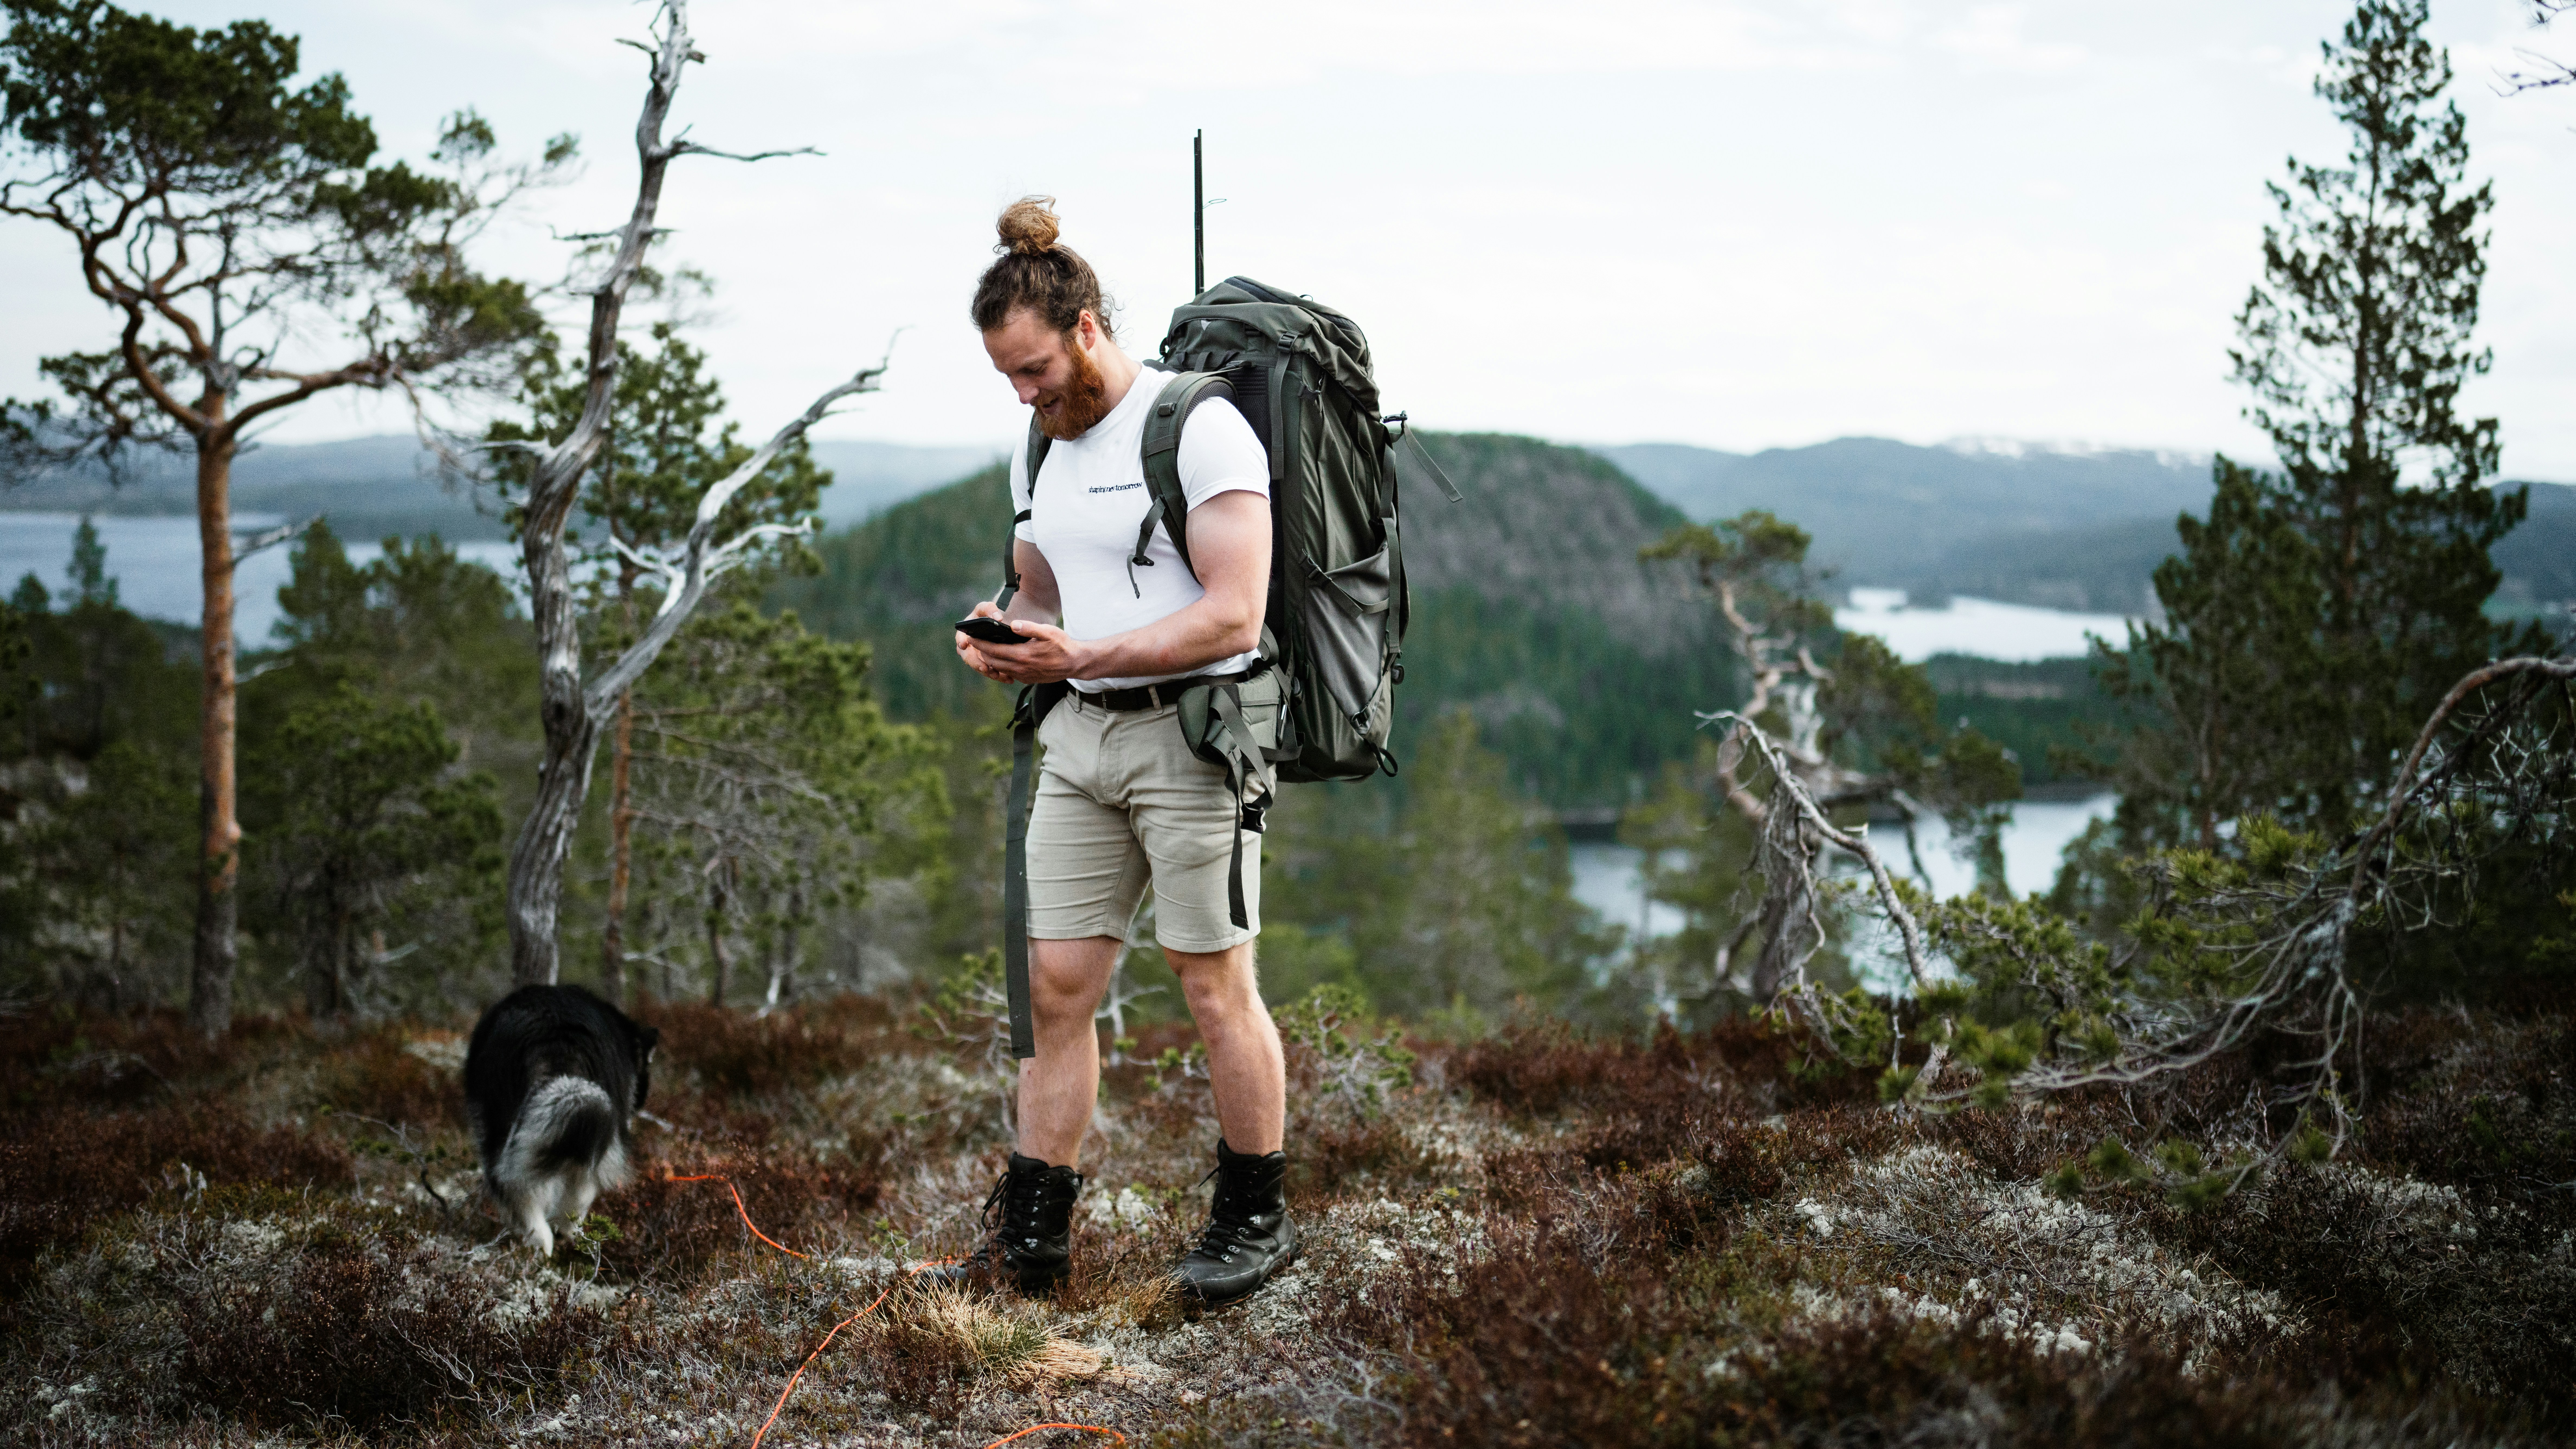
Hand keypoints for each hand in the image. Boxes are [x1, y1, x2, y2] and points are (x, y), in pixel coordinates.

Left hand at [956, 602, 1088, 684]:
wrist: (1074, 663)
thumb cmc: (1062, 645)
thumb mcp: (1048, 632)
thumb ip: (1029, 628)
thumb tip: (1013, 625)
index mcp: (1022, 655)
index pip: (993, 650)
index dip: (980, 643)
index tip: (970, 637)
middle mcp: (1020, 668)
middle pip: (992, 661)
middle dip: (981, 651)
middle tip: (975, 641)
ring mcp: (1023, 676)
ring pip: (999, 668)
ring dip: (990, 659)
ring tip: (985, 649)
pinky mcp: (1027, 679)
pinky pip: (1008, 673)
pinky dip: (1001, 666)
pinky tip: (1001, 657)